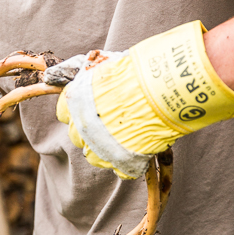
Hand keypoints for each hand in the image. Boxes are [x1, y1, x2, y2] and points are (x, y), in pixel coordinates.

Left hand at [51, 22, 233, 178]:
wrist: (169, 86)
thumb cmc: (144, 69)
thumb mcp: (113, 65)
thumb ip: (100, 77)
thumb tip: (97, 75)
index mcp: (78, 99)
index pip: (64, 112)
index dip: (78, 110)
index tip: (91, 107)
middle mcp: (85, 124)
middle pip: (77, 136)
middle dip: (91, 130)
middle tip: (111, 122)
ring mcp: (103, 145)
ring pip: (94, 156)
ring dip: (106, 148)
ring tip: (125, 137)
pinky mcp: (124, 161)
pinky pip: (119, 169)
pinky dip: (128, 162)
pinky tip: (139, 148)